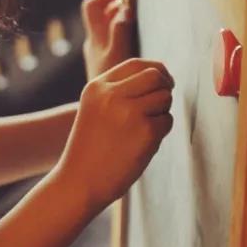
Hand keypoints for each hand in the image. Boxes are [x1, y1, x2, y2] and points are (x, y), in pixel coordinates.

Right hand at [55, 58, 174, 214]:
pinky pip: (167, 121)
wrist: (78, 182)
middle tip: (162, 104)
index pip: (136, 64)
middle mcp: (112, 95)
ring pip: (165, 97)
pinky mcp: (146, 132)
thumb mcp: (95, 109)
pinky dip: (161, 132)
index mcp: (97, 87)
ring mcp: (129, 112)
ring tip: (145, 129)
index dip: (155, 70)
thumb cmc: (90, 149)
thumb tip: (159, 77)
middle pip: (155, 75)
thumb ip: (120, 91)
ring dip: (162, 111)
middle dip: (165, 87)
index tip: (162, 82)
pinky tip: (143, 145)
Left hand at [82, 0, 133, 80]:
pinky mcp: (106, 64)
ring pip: (106, 27)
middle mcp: (94, 44)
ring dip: (118, 17)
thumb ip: (120, 32)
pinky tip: (136, 39)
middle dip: (113, 2)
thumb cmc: (110, 87)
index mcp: (95, 39)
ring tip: (135, 13)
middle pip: (99, 14)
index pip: (93, 7)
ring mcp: (99, 54)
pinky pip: (113, 40)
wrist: (101, 115)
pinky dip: (122, 32)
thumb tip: (124, 8)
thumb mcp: (117, 57)